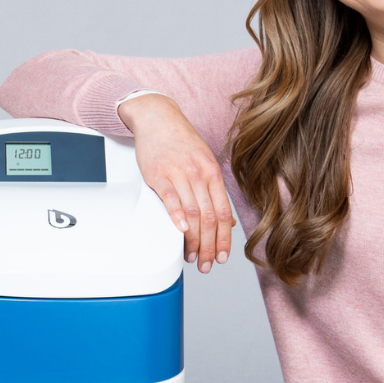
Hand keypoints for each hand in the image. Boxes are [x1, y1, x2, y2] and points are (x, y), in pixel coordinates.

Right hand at [117, 93, 233, 271]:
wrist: (158, 118)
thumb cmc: (180, 142)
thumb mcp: (204, 162)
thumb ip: (213, 190)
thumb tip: (225, 219)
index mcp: (213, 174)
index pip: (224, 213)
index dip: (225, 239)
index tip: (223, 256)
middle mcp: (200, 175)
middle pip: (210, 218)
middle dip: (210, 246)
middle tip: (207, 264)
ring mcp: (180, 174)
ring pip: (193, 214)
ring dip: (194, 240)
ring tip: (192, 256)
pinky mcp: (159, 175)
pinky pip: (171, 199)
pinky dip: (177, 217)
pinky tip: (180, 231)